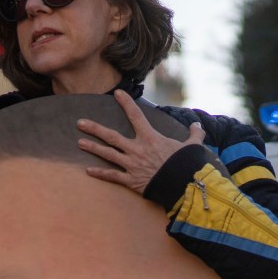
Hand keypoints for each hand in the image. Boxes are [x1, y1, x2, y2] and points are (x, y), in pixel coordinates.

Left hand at [79, 89, 203, 194]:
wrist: (183, 185)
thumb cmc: (186, 164)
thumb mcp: (192, 146)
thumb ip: (194, 135)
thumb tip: (198, 125)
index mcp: (150, 138)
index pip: (136, 115)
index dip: (126, 103)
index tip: (117, 93)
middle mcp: (137, 149)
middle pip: (112, 136)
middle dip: (95, 129)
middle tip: (80, 123)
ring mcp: (132, 165)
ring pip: (107, 154)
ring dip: (93, 148)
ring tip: (79, 142)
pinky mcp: (130, 180)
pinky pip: (112, 176)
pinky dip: (100, 173)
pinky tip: (87, 170)